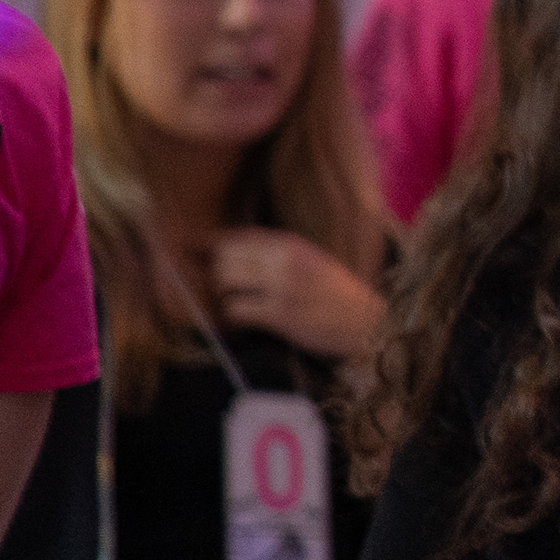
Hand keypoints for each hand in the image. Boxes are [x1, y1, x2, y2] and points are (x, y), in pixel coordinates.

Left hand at [208, 230, 385, 360]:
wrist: (369, 323)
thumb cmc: (338, 295)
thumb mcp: (313, 262)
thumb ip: (278, 254)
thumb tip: (231, 251)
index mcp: (293, 244)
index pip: (238, 235)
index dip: (210, 242)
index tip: (190, 248)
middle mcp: (286, 260)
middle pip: (225, 257)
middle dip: (218, 273)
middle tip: (224, 287)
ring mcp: (283, 287)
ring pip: (225, 281)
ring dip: (224, 295)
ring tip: (236, 303)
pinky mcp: (280, 314)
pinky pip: (235, 310)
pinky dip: (233, 317)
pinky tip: (244, 321)